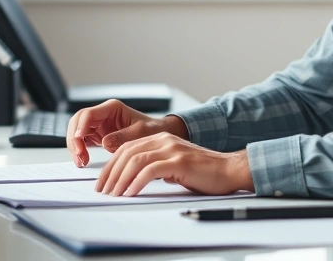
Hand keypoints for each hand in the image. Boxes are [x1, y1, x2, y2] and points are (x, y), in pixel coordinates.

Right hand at [66, 99, 187, 166]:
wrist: (158, 135)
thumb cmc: (152, 130)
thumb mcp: (141, 133)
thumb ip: (123, 137)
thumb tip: (105, 142)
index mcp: (112, 108)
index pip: (89, 114)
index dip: (81, 127)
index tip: (80, 141)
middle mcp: (103, 114)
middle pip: (78, 122)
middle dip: (75, 138)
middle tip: (79, 156)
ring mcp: (99, 125)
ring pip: (77, 131)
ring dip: (75, 146)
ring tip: (81, 162)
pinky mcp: (98, 135)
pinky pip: (82, 140)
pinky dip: (80, 150)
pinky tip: (83, 161)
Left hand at [95, 132, 253, 196]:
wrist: (229, 170)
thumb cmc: (205, 172)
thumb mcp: (175, 166)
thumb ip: (158, 167)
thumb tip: (139, 179)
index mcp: (161, 138)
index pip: (127, 149)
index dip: (111, 165)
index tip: (103, 181)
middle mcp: (164, 140)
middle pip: (127, 153)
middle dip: (111, 173)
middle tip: (103, 190)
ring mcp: (171, 149)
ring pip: (135, 160)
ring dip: (120, 179)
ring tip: (113, 194)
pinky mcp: (179, 160)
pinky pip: (150, 170)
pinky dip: (136, 183)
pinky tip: (131, 193)